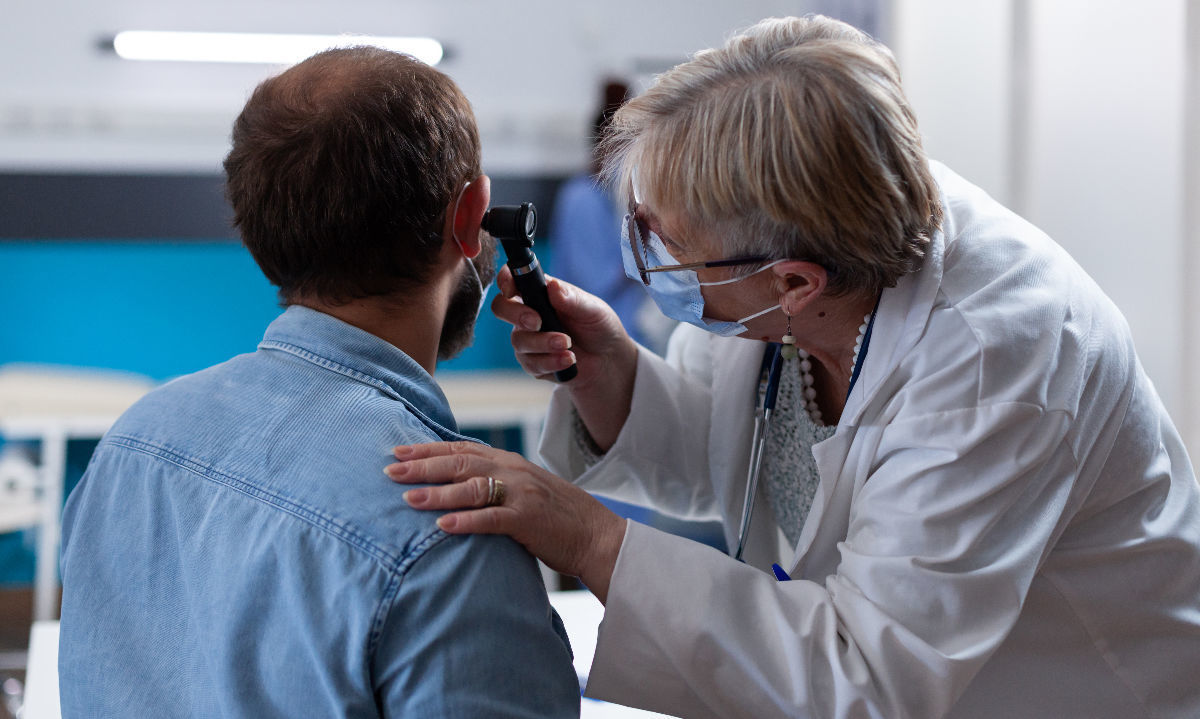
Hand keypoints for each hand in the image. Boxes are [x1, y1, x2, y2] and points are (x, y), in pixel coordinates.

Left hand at [386, 441, 626, 603]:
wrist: (597, 535)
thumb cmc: (556, 517)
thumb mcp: (523, 491)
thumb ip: (493, 484)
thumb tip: (454, 486)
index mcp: (510, 462)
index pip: (462, 449)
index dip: (428, 449)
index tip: (397, 451)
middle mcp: (514, 471)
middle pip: (460, 462)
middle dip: (422, 466)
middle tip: (390, 470)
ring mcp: (522, 494)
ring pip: (472, 487)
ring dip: (438, 493)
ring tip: (408, 498)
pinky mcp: (529, 519)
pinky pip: (492, 518)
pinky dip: (466, 521)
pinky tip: (442, 526)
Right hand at [491, 267, 638, 448]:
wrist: (609, 359)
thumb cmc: (599, 326)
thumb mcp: (592, 309)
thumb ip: (572, 299)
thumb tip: (553, 287)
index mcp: (540, 292)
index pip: (513, 280)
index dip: (505, 280)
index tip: (511, 290)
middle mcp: (529, 313)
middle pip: (501, 308)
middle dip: (516, 314)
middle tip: (537, 322)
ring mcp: (529, 339)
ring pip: (519, 341)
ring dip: (543, 343)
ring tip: (567, 344)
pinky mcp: (534, 363)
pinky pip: (531, 364)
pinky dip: (551, 362)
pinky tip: (569, 359)